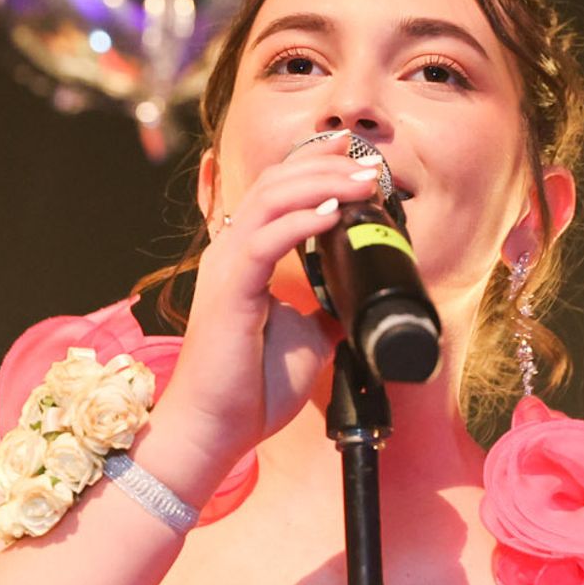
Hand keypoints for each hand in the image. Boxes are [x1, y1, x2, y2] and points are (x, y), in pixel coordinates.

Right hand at [142, 144, 377, 491]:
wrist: (215, 429)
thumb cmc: (252, 388)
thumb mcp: (308, 337)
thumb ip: (327, 307)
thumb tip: (362, 295)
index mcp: (245, 257)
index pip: (277, 190)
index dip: (314, 164)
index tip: (355, 155)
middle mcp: (231, 252)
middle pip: (275, 181)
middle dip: (325, 164)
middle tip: (368, 164)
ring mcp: (226, 267)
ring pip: (271, 199)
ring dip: (321, 184)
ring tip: (360, 183)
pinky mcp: (229, 290)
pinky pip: (265, 239)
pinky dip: (301, 222)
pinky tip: (332, 216)